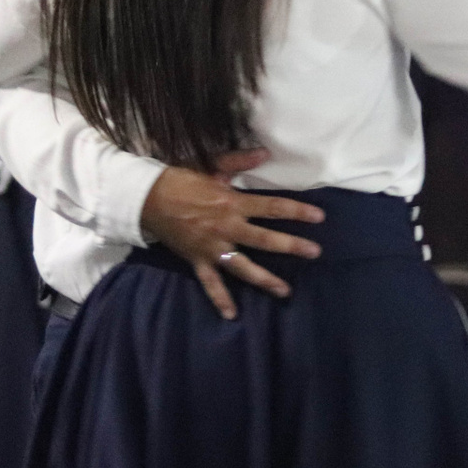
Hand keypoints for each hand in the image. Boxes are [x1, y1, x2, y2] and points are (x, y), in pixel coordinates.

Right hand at [138, 149, 324, 319]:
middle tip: (315, 253)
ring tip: (285, 290)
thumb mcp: (212, 166)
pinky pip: (211, 283)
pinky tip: (231, 314)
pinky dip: (220, 299)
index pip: (272, 208)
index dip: (297, 212)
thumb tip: (265, 153)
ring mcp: (213, 247)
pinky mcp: (198, 260)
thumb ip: (239, 162)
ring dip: (265, 279)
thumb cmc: (181, 180)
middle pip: (265, 240)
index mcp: (233, 203)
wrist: (148, 198)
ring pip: (243, 267)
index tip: (319, 218)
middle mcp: (227, 227)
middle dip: (292, 246)